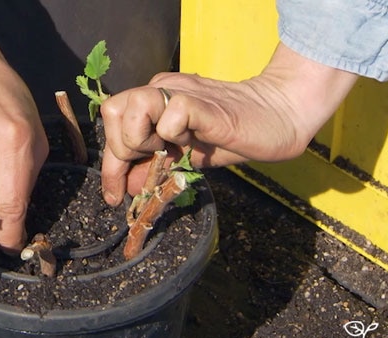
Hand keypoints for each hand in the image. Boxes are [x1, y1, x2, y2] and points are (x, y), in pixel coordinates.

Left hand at [100, 43, 357, 205]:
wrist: (279, 118)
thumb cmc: (233, 136)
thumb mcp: (184, 158)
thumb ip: (153, 167)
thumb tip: (124, 187)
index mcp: (154, 101)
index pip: (112, 123)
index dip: (109, 164)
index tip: (114, 196)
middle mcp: (161, 90)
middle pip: (112, 111)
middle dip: (123, 150)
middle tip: (153, 164)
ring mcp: (179, 93)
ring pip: (131, 106)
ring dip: (143, 138)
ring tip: (171, 149)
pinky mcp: (200, 102)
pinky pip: (170, 115)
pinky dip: (173, 134)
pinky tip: (192, 141)